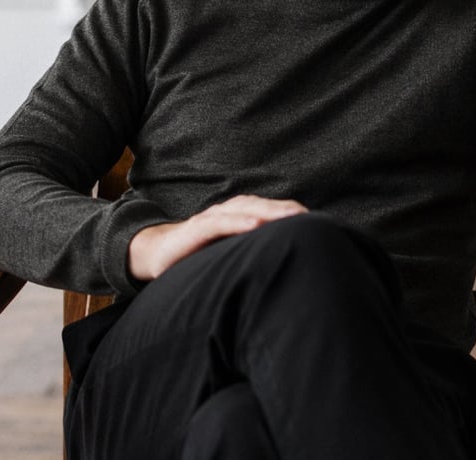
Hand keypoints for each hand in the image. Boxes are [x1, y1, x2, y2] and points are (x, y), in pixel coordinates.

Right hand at [128, 195, 307, 280]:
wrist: (156, 254)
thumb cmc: (198, 255)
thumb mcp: (230, 255)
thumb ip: (253, 255)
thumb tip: (286, 269)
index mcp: (240, 216)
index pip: (272, 211)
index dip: (294, 214)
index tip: (320, 223)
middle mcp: (229, 212)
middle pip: (265, 206)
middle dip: (289, 210)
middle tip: (313, 218)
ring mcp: (212, 218)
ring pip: (246, 209)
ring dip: (270, 212)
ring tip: (293, 217)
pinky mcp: (196, 229)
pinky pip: (220, 223)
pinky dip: (239, 222)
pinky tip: (256, 225)